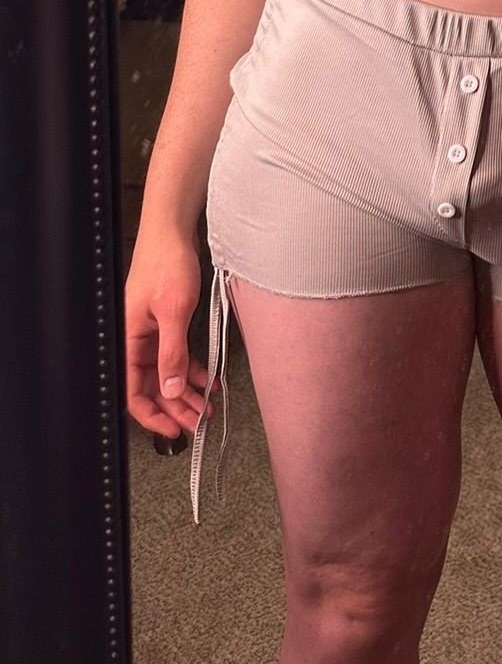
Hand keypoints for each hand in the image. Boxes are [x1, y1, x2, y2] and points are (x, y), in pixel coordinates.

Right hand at [126, 231, 212, 440]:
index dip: (153, 416)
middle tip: (197, 424)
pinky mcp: (168, 323)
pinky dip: (193, 370)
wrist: (172, 232)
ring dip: (187, 393)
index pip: (134, 392)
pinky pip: (177, 356)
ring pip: (168, 374)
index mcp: (131, 342)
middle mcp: (139, 342)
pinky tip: (210, 380)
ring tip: (207, 408)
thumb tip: (172, 389)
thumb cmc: (166, 265)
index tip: (174, 431)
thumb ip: (172, 353)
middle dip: (175, 409)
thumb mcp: (174, 311)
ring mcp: (153, 333)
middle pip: (153, 387)